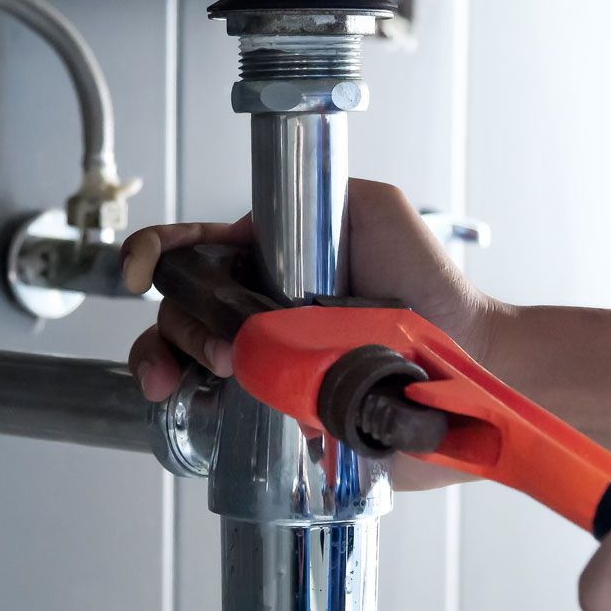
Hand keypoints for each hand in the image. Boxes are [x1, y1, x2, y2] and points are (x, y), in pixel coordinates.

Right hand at [120, 179, 506, 485]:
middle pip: (180, 311)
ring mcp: (263, 365)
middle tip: (225, 349)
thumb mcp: (375, 209)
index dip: (156, 255)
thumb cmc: (431, 286)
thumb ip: (316, 195)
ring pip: (185, 362)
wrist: (468, 364)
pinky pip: (215, 416)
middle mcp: (257, 313)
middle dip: (179, 325)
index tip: (142, 268)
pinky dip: (195, 412)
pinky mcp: (276, 414)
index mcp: (269, 263)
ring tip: (223, 374)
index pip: (194, 253)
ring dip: (180, 363)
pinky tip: (198, 409)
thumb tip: (249, 221)